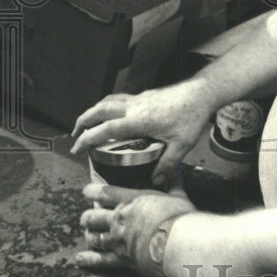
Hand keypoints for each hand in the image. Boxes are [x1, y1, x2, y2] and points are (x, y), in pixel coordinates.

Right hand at [70, 81, 213, 188]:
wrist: (202, 92)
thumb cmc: (192, 117)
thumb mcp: (182, 145)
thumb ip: (168, 164)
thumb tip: (156, 183)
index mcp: (139, 120)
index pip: (105, 129)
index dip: (87, 139)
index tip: (76, 149)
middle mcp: (134, 106)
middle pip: (100, 110)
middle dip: (83, 121)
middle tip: (75, 135)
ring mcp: (139, 99)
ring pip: (108, 101)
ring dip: (94, 111)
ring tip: (87, 123)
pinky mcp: (146, 95)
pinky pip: (120, 99)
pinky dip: (109, 105)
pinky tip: (113, 115)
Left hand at [77, 183, 195, 276]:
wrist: (180, 242)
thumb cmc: (180, 217)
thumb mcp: (178, 196)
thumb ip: (173, 183)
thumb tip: (175, 170)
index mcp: (131, 200)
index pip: (103, 193)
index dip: (91, 191)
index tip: (87, 191)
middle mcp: (119, 218)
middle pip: (92, 216)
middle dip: (88, 217)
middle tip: (88, 217)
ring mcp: (118, 239)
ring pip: (93, 236)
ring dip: (90, 235)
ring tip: (89, 234)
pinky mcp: (122, 258)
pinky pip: (100, 259)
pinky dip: (88, 259)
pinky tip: (80, 258)